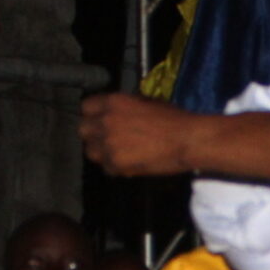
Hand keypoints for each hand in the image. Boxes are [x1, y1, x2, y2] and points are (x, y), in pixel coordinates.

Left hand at [80, 93, 202, 176]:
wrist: (186, 139)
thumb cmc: (173, 119)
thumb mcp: (144, 102)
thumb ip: (123, 107)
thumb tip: (114, 114)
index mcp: (113, 102)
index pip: (86, 107)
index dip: (93, 115)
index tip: (100, 121)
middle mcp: (105, 120)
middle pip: (83, 130)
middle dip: (93, 135)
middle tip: (108, 140)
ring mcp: (109, 143)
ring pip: (91, 152)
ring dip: (102, 153)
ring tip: (119, 154)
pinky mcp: (116, 163)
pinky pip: (107, 168)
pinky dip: (116, 168)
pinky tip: (130, 164)